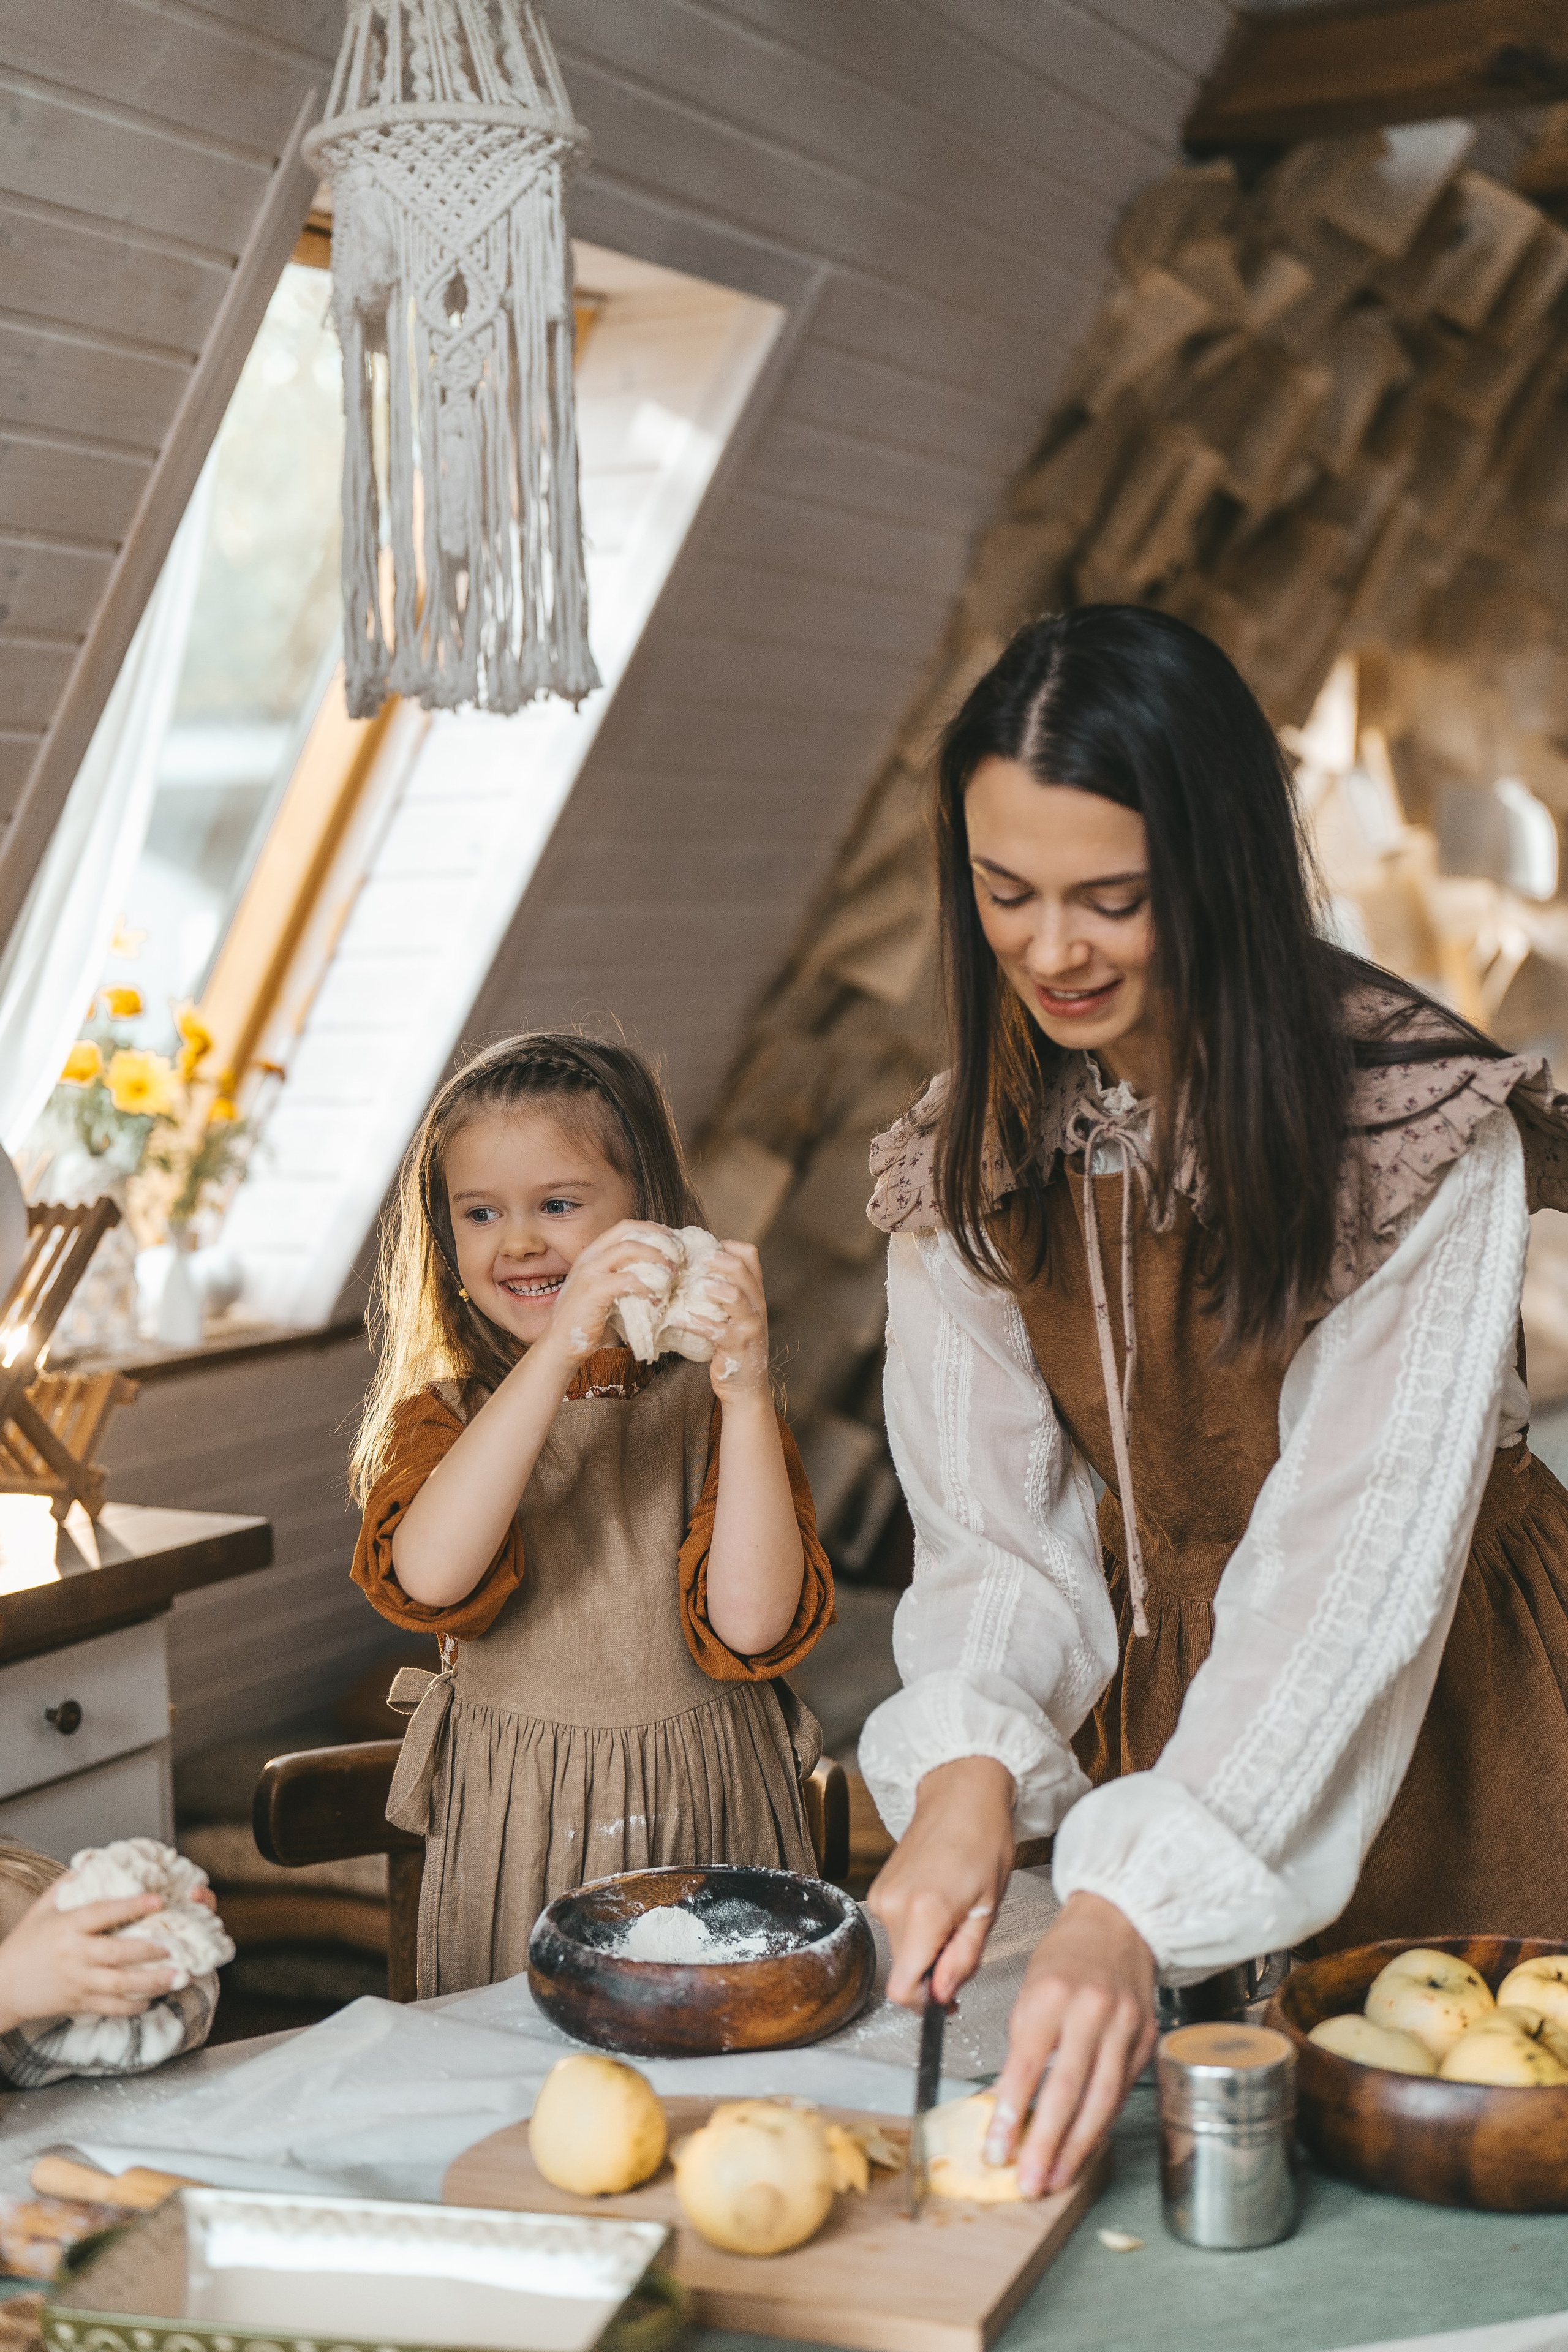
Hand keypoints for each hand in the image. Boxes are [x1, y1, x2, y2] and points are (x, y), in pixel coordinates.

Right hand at [0, 1880, 177, 2033]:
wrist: (1, 1986)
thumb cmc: (25, 1943)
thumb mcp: (43, 1908)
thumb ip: (68, 1884)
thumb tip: (94, 1861)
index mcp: (67, 1927)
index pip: (103, 1913)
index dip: (131, 1906)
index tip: (157, 1900)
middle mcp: (74, 1955)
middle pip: (117, 1953)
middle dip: (150, 1950)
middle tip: (175, 1945)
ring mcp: (78, 1981)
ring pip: (120, 1984)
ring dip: (151, 1981)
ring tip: (176, 1975)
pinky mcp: (79, 2003)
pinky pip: (111, 2007)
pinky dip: (133, 2006)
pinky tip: (151, 2000)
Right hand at [541, 1221, 682, 1372]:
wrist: (560, 1343)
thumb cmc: (586, 1321)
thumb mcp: (605, 1291)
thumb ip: (623, 1278)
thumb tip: (658, 1275)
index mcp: (592, 1254)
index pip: (624, 1228)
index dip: (651, 1229)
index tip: (671, 1242)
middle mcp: (589, 1257)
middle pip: (628, 1231)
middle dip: (658, 1237)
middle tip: (678, 1254)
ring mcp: (590, 1271)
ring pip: (629, 1248)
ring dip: (656, 1258)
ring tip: (672, 1275)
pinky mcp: (594, 1290)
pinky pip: (628, 1279)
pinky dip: (647, 1288)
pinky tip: (656, 1300)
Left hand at [685, 1243, 769, 1401]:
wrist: (746, 1386)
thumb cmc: (732, 1344)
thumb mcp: (734, 1315)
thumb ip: (721, 1292)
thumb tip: (687, 1267)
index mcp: (754, 1293)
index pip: (751, 1256)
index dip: (729, 1246)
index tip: (705, 1246)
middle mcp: (756, 1306)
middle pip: (743, 1271)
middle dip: (718, 1260)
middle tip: (695, 1258)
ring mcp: (749, 1326)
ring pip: (737, 1297)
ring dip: (714, 1287)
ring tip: (695, 1285)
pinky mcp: (737, 1346)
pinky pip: (716, 1331)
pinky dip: (695, 1323)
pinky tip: (677, 1319)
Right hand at [865, 1756, 1015, 2006]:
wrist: (961, 1794)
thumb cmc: (985, 1841)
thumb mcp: (989, 1908)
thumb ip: (963, 1959)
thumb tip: (942, 1996)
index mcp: (925, 1913)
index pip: (903, 1989)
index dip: (926, 2003)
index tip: (949, 1997)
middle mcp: (893, 1906)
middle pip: (905, 1970)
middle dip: (935, 1971)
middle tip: (966, 1942)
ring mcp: (883, 1895)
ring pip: (902, 1949)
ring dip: (928, 1947)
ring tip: (957, 1914)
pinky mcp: (880, 1888)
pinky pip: (898, 1927)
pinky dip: (919, 1928)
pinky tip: (942, 1901)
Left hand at [985, 1891, 1155, 2195]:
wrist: (1118, 1923)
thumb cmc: (1066, 1956)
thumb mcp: (1030, 1990)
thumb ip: (1021, 2047)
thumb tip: (1001, 2105)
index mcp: (1053, 1994)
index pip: (1028, 2064)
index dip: (1011, 2112)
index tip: (996, 2149)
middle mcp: (1092, 2011)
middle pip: (1068, 2090)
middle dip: (1047, 2143)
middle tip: (1028, 2180)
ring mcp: (1125, 2027)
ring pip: (1102, 2099)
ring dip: (1077, 2147)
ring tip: (1055, 2177)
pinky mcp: (1147, 2041)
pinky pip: (1122, 2091)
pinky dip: (1101, 2124)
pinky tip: (1085, 2148)